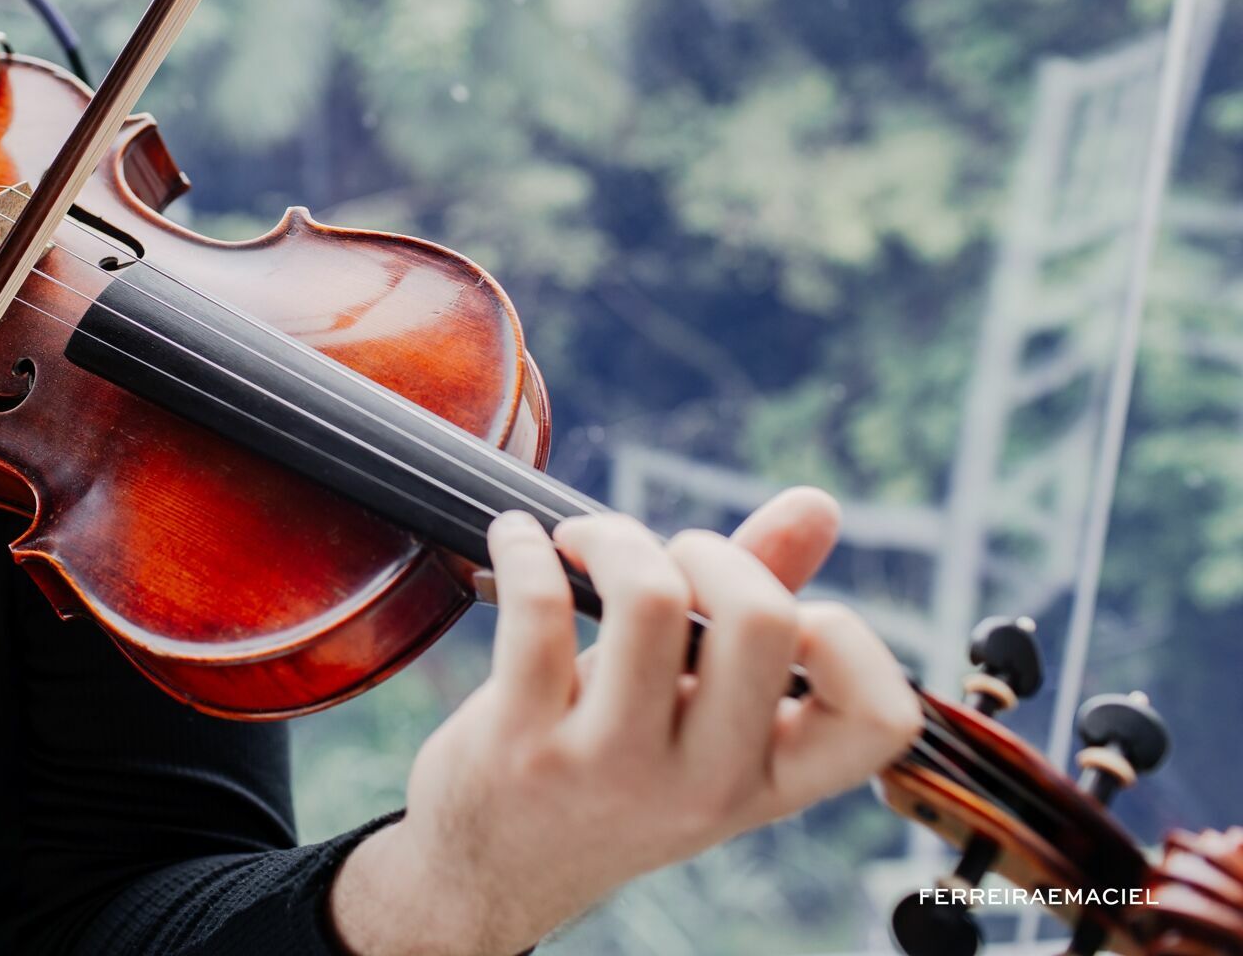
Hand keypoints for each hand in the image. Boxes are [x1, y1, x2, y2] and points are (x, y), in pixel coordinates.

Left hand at [327, 488, 920, 955]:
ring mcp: (611, 769)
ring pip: (652, 599)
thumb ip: (760, 610)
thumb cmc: (611, 767)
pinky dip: (525, 548)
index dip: (848, 637)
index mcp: (768, 780)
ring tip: (588, 545)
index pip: (880, 719)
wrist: (493, 867)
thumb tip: (818, 505)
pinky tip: (520, 540)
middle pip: (764, 619)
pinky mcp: (522, 745)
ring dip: (617, 538)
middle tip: (668, 562)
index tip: (786, 610)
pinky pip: (538, 608)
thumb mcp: (697, 713)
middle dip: (714, 552)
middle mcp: (704, 785)